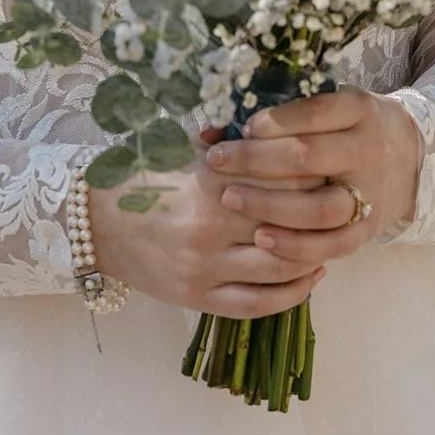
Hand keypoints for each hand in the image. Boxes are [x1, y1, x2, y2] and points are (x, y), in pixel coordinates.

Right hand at [87, 149, 325, 318]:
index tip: (330, 169)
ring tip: (330, 244)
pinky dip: (291, 294)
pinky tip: (310, 277)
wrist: (93, 223)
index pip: (280, 180)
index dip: (312, 177)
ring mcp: (205, 267)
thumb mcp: (180, 150)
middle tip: (341, 207)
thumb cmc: (141, 179)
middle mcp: (210, 227)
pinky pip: (256, 304)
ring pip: (279, 268)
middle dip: (319, 217)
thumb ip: (227, 146)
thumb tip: (272, 131)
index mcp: (209, 183)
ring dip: (312, 256)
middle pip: (288, 224)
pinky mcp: (198, 298)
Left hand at [201, 88, 422, 270]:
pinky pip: (331, 245)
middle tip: (217, 162)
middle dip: (256, 160)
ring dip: (271, 206)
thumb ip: (280, 113)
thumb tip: (213, 127)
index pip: (316, 112)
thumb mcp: (329, 106)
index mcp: (358, 110)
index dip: (275, 121)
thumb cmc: (349, 126)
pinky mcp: (366, 230)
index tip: (242, 127)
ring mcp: (369, 193)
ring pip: (320, 207)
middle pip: (309, 157)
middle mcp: (366, 150)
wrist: (409, 158)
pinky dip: (295, 246)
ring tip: (231, 199)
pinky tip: (262, 239)